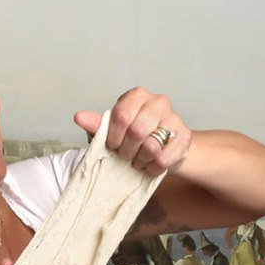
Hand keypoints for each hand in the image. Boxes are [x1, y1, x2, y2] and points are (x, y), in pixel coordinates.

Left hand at [74, 87, 191, 176]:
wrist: (163, 146)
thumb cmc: (131, 137)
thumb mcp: (111, 130)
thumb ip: (96, 124)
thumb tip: (79, 117)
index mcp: (137, 95)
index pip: (122, 115)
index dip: (114, 136)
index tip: (113, 145)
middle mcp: (158, 101)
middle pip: (137, 132)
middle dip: (127, 151)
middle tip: (125, 156)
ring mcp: (175, 118)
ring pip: (151, 147)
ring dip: (140, 160)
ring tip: (137, 161)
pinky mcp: (185, 137)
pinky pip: (164, 159)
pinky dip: (153, 168)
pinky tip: (149, 166)